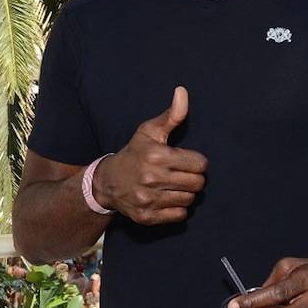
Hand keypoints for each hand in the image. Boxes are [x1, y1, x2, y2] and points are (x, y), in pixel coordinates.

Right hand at [93, 86, 207, 224]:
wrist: (107, 181)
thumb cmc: (134, 152)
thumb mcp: (150, 131)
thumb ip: (172, 114)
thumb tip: (182, 91)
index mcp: (156, 156)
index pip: (200, 164)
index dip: (196, 161)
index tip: (185, 160)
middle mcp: (152, 178)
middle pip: (197, 184)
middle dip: (193, 178)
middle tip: (181, 173)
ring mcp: (148, 200)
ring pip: (189, 200)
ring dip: (185, 193)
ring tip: (173, 185)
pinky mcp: (146, 217)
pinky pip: (179, 216)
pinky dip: (176, 209)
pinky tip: (166, 198)